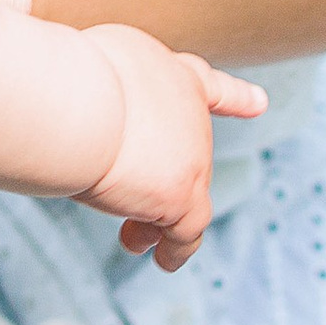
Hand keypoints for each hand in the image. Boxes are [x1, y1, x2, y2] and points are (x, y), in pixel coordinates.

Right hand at [70, 29, 267, 271]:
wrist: (79, 100)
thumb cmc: (65, 76)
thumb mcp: (91, 64)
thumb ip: (102, 88)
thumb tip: (84, 116)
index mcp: (167, 70)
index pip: (207, 83)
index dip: (235, 97)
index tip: (259, 103)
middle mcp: (189, 108)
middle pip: (182, 151)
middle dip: (155, 176)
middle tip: (121, 197)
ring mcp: (193, 152)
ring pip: (186, 195)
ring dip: (160, 218)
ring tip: (133, 240)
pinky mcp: (182, 195)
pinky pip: (186, 232)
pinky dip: (175, 249)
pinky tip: (161, 260)